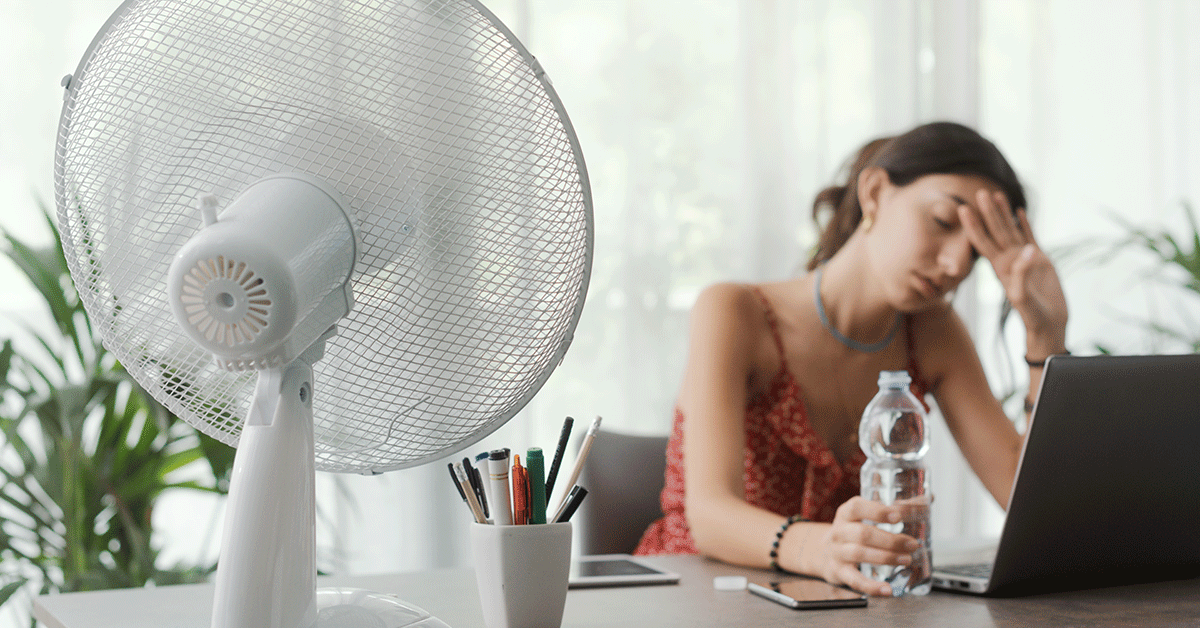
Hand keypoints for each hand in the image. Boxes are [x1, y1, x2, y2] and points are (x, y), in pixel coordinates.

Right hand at [802, 497, 920, 596]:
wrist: (824, 551)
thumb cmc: (853, 530)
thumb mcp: (865, 515)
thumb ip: (896, 508)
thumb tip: (928, 499)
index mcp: (846, 513)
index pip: (858, 507)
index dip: (877, 511)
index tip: (898, 515)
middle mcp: (839, 531)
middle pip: (862, 534)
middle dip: (890, 540)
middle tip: (912, 544)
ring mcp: (837, 552)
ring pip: (859, 554)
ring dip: (885, 558)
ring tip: (906, 559)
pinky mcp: (839, 572)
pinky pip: (854, 580)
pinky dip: (871, 587)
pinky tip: (887, 589)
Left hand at [958, 190, 1067, 348]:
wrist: (1048, 324)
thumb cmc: (1032, 315)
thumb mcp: (1022, 298)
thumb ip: (1021, 274)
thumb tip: (1027, 249)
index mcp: (1000, 268)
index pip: (982, 242)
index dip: (973, 226)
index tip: (963, 209)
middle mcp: (1008, 260)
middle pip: (995, 231)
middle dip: (987, 212)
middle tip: (980, 192)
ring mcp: (1023, 258)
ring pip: (1010, 230)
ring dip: (1003, 213)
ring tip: (996, 194)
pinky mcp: (1040, 259)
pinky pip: (1030, 236)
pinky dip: (1024, 223)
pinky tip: (1018, 211)